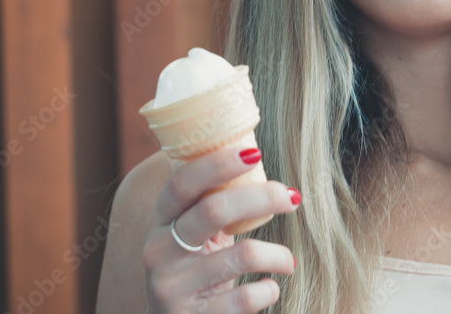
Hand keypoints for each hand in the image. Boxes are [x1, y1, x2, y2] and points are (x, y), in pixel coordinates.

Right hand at [142, 146, 300, 312]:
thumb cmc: (194, 269)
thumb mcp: (190, 235)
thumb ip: (208, 203)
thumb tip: (253, 154)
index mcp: (158, 221)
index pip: (183, 182)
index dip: (218, 164)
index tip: (255, 152)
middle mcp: (158, 251)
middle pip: (213, 210)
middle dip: (262, 197)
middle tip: (292, 197)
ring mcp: (172, 288)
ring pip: (241, 255)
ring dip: (277, 254)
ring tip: (288, 260)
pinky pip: (246, 299)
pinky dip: (268, 290)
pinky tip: (270, 287)